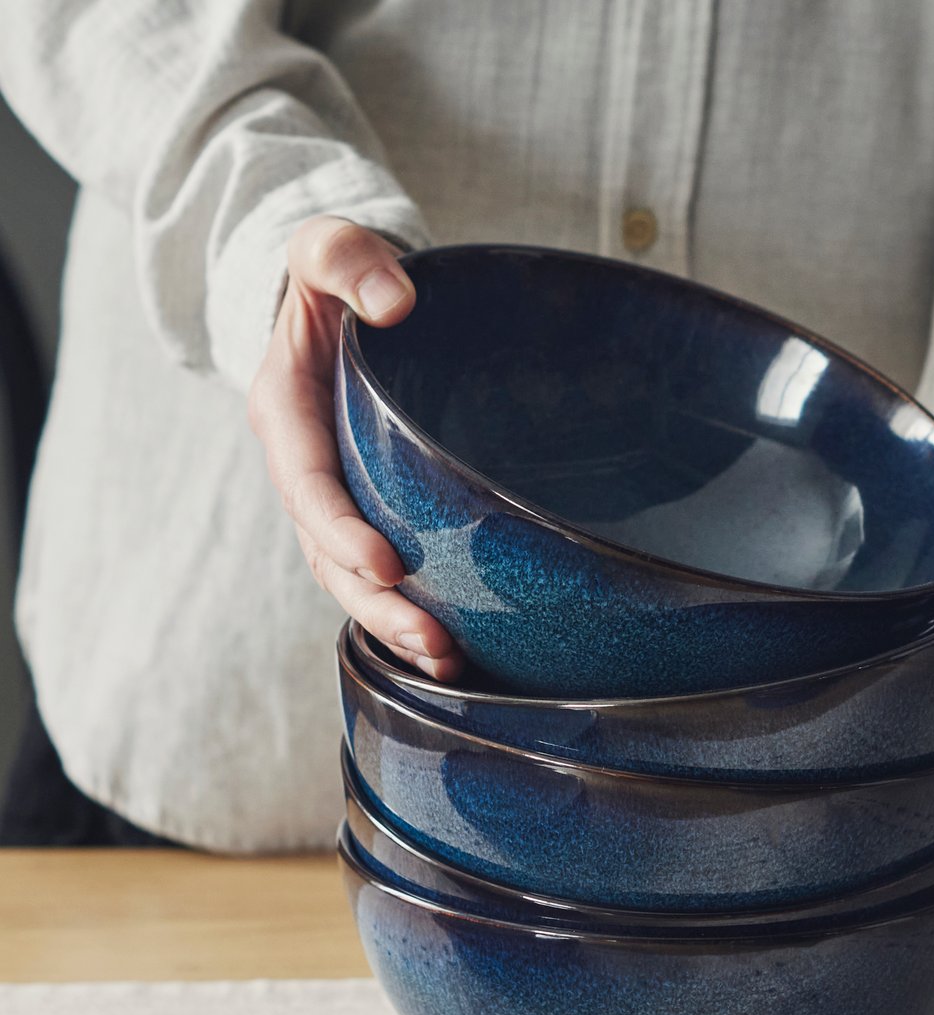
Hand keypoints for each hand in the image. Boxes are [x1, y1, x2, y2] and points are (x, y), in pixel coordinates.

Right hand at [248, 216, 461, 678]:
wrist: (336, 306)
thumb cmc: (333, 279)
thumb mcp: (325, 246)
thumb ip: (348, 260)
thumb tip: (397, 301)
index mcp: (287, 415)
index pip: (309, 486)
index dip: (341, 530)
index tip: (390, 562)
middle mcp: (306, 471)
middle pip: (330, 556)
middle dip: (378, 603)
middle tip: (433, 639)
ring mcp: (337, 499)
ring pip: (354, 579)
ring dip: (397, 624)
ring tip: (449, 660)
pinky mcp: (370, 512)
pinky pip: (382, 575)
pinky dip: (412, 612)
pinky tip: (457, 649)